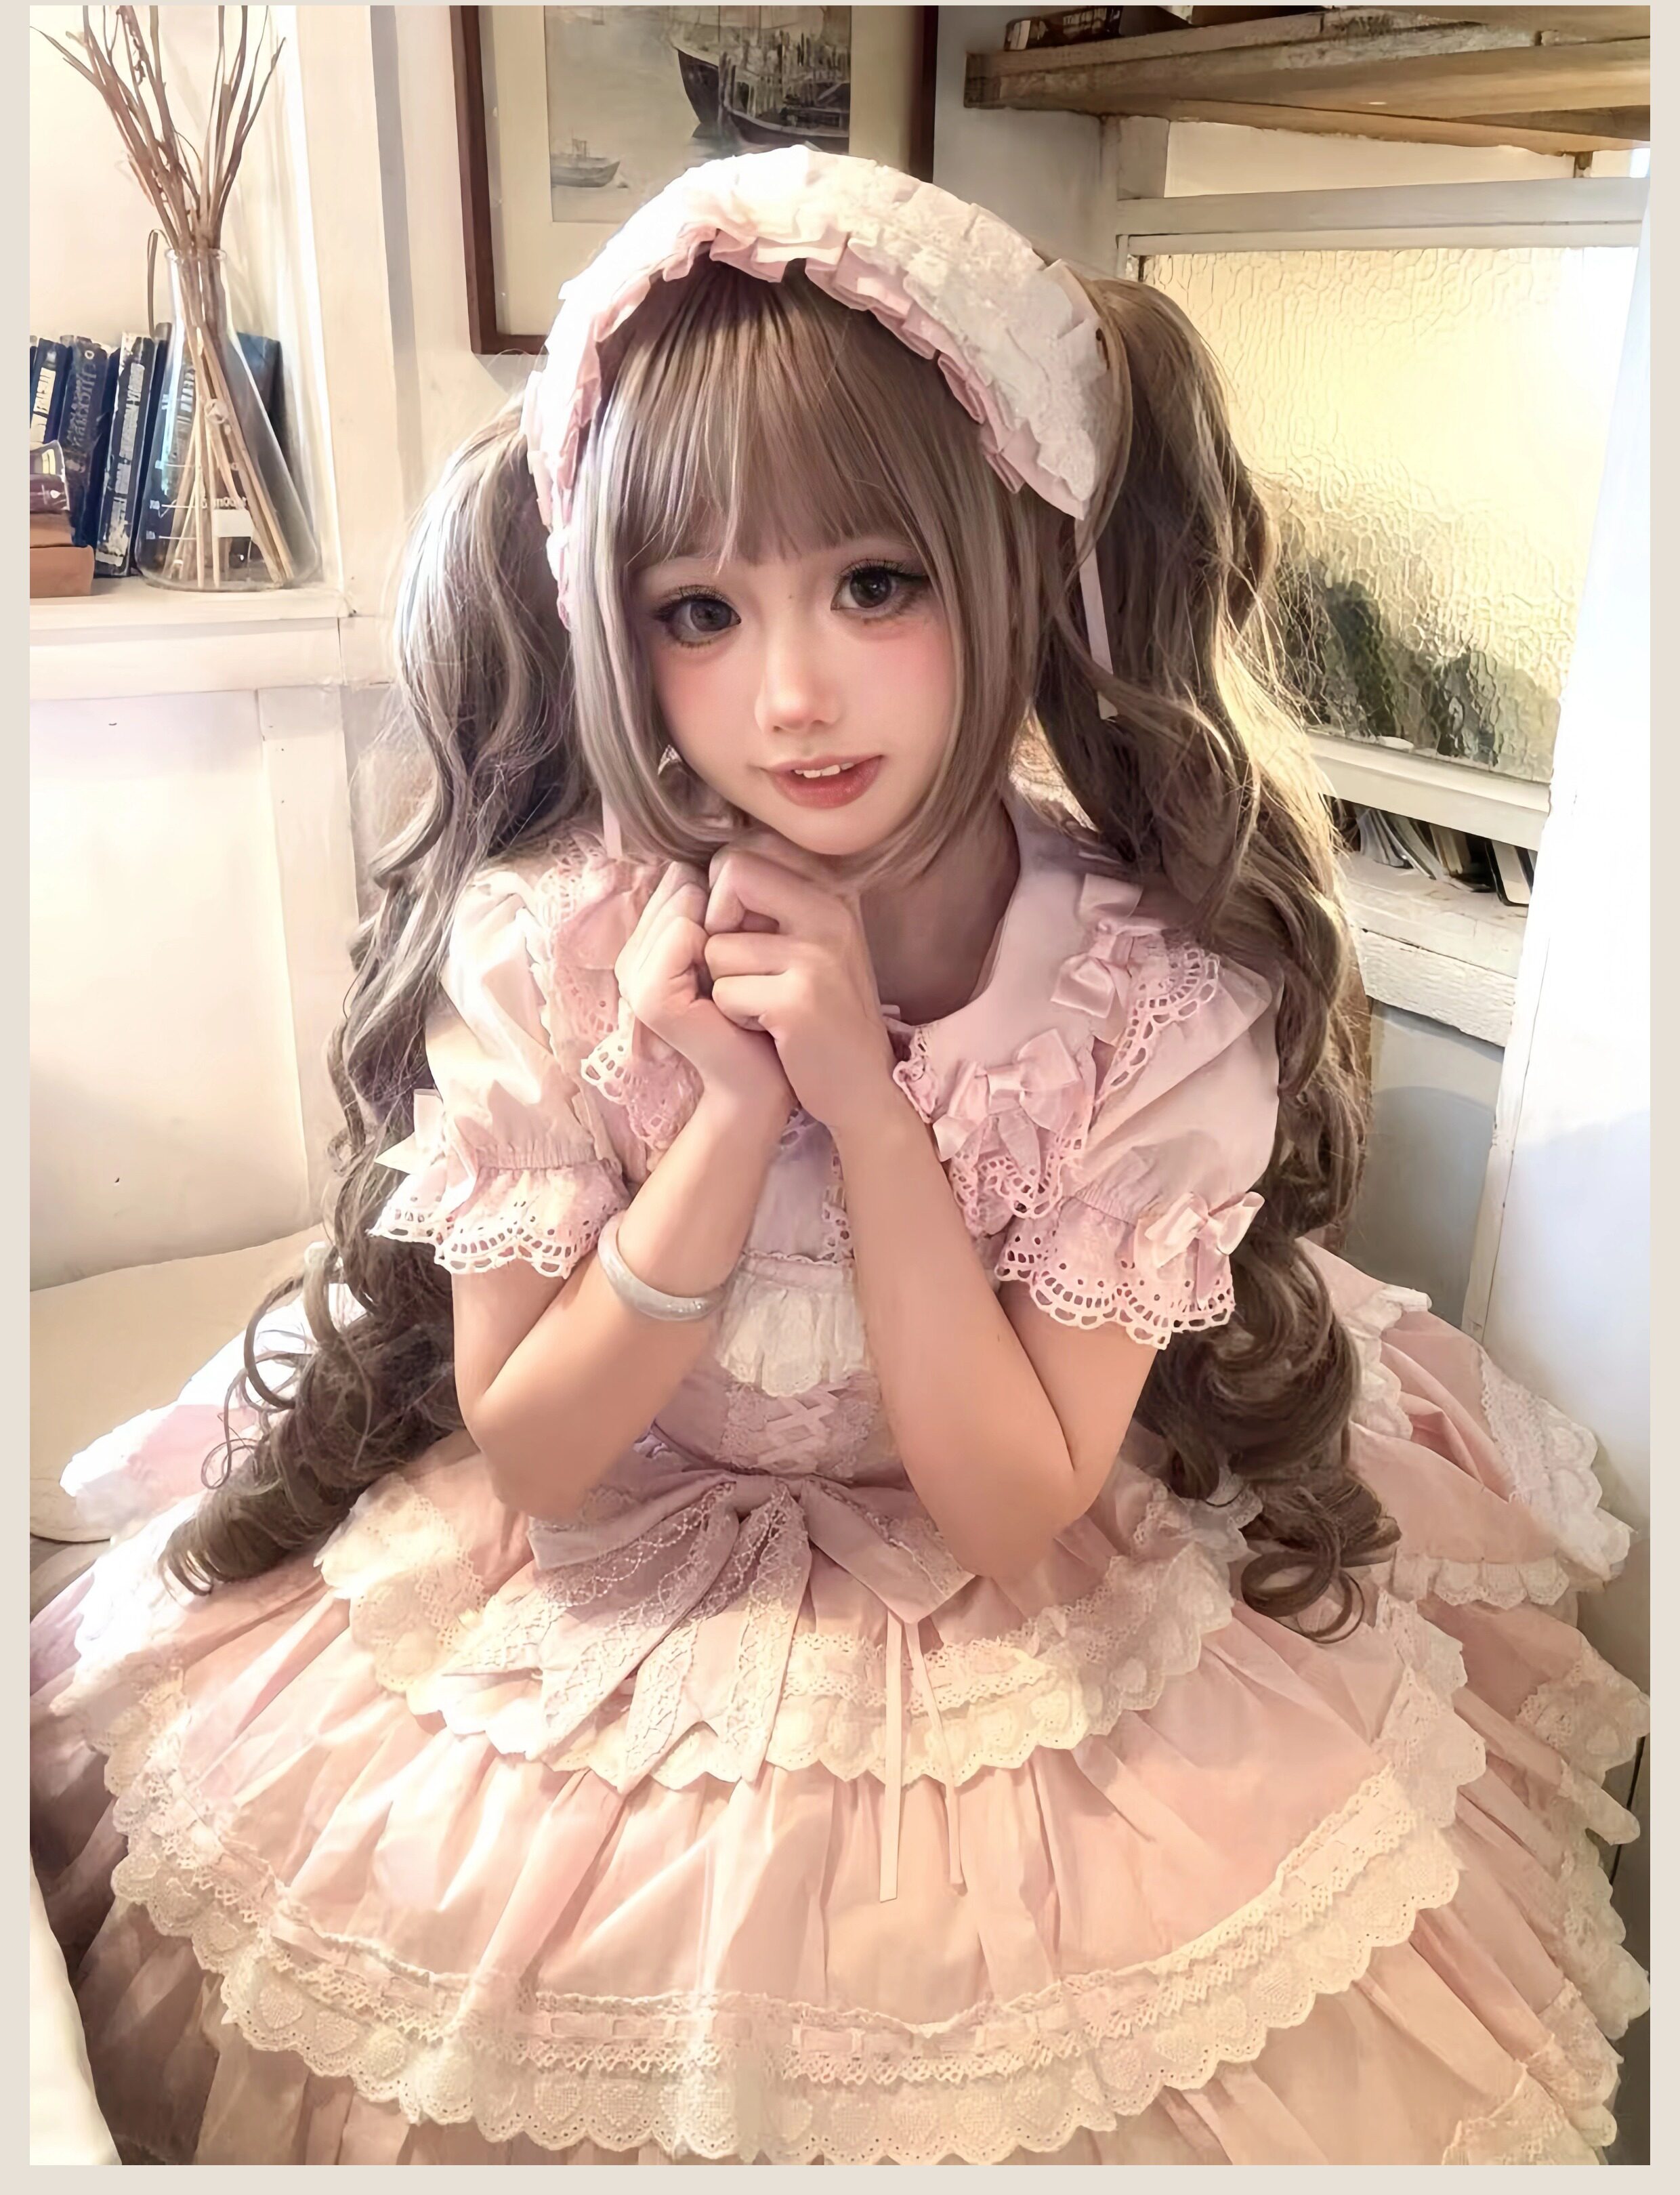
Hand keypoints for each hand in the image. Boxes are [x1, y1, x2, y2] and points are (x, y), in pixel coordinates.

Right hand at [614, 861, 794, 1126]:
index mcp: (650, 943)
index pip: (678, 876)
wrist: (771, 1075)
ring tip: (743, 969)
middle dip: (724, 905)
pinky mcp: (651, 998)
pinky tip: (735, 977)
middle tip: (753, 954)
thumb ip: (722, 902)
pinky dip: (718, 945)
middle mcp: (634, 957)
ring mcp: (636, 978)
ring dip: (726, 926)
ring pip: (680, 904)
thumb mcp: (743, 946)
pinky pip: (683, 935)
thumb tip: (734, 842)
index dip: (725, 891)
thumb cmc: (764, 1009)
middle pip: (677, 884)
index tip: (753, 935)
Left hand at [702, 836, 902, 1141]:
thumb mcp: (814, 943)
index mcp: (834, 891)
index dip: (725, 891)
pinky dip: (735, 1016)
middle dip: (715, 923)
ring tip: (765, 1005)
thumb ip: (777, 900)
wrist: (864, 1086)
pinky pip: (725, 992)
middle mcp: (832, 911)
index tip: (740, 930)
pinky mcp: (799, 1001)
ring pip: (717, 946)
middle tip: (739, 965)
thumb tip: (711, 866)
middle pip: (732, 873)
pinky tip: (770, 1030)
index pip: (749, 850)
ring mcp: (818, 955)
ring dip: (725, 983)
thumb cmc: (823, 1013)